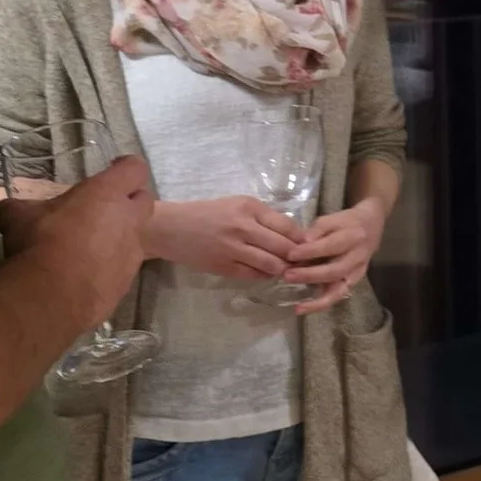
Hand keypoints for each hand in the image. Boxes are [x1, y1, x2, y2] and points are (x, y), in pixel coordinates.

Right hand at [20, 156, 154, 323]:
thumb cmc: (37, 245)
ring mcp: (131, 256)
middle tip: (104, 207)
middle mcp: (128, 222)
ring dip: (119, 238)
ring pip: (135, 239)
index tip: (114, 169)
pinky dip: (110, 269)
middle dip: (129, 201)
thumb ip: (18, 207)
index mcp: (106, 194)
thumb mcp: (16, 216)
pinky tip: (87, 277)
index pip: (134, 168)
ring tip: (91, 247)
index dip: (126, 167)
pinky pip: (122, 270)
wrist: (47, 301)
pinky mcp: (125, 286)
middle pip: (144, 201)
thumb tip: (5, 208)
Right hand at [145, 197, 301, 279]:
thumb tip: (293, 234)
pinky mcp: (224, 267)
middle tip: (304, 263)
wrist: (171, 228)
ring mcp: (233, 249)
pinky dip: (265, 276)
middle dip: (297, 257)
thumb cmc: (206, 213)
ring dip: (283, 269)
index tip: (310, 246)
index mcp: (249, 207)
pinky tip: (266, 272)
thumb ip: (262, 217)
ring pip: (272, 264)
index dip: (302, 239)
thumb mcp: (236, 204)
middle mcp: (243, 227)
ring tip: (286, 270)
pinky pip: (254, 275)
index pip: (287, 226)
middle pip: (284, 247)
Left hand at [286, 198, 389, 312]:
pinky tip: (303, 309)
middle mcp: (358, 257)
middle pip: (334, 271)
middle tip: (288, 275)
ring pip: (339, 289)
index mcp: (353, 237)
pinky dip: (322, 304)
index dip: (310, 251)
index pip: (330, 246)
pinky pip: (338, 296)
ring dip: (317, 299)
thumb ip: (318, 229)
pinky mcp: (355, 282)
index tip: (290, 254)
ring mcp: (358, 272)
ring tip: (298, 305)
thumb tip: (302, 242)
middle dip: (310, 275)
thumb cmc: (347, 222)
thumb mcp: (332, 218)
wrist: (371, 226)